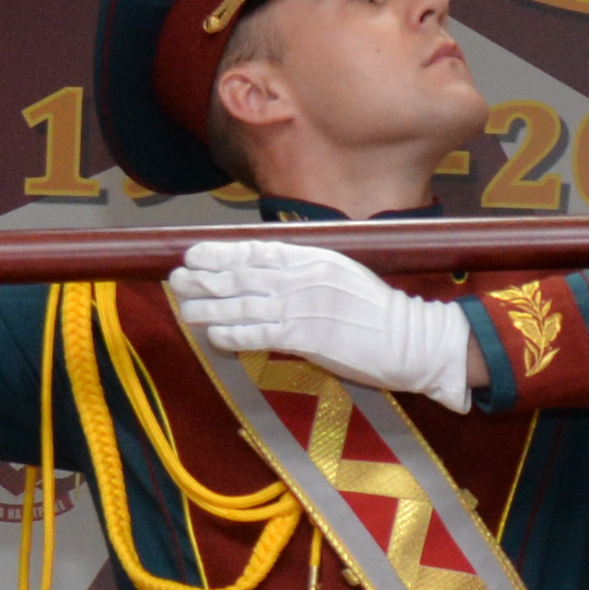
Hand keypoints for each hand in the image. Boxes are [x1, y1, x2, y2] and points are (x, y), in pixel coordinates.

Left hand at [171, 238, 476, 401]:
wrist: (412, 339)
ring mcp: (304, 307)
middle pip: (242, 275)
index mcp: (313, 257)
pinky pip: (260, 334)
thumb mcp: (342, 275)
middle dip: (205, 277)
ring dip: (209, 307)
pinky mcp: (308, 337)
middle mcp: (304, 277)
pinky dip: (233, 334)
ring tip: (184, 307)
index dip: (220, 252)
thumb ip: (306, 271)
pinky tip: (213, 335)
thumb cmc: (378, 311)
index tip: (194, 253)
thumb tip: (270, 272)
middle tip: (176, 278)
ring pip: (243, 304)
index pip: (256, 250)